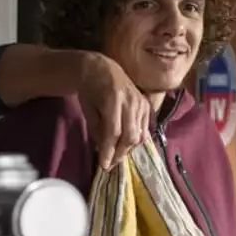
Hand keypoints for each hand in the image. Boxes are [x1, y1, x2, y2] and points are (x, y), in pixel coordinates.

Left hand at [77, 53, 149, 170]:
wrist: (103, 69)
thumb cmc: (91, 90)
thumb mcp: (88, 110)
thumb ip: (98, 130)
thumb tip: (105, 152)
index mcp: (113, 99)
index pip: (113, 132)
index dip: (109, 151)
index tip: (103, 166)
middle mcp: (130, 101)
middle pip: (129, 136)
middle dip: (120, 153)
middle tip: (110, 164)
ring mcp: (141, 102)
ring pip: (139, 135)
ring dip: (128, 149)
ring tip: (117, 154)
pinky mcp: (146, 105)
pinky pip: (145, 129)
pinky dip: (136, 139)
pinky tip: (125, 142)